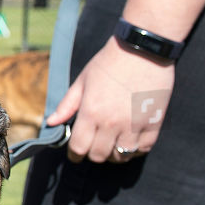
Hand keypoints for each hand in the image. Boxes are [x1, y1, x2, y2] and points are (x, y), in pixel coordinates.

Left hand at [48, 38, 174, 162]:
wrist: (142, 49)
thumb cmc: (109, 62)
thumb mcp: (83, 80)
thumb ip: (67, 105)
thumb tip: (51, 122)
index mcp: (91, 112)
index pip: (79, 147)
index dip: (75, 154)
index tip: (75, 154)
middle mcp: (111, 123)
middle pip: (99, 155)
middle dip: (93, 154)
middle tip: (94, 147)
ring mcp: (134, 124)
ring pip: (121, 156)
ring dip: (115, 155)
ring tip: (112, 146)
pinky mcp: (154, 123)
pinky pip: (144, 148)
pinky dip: (136, 150)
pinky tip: (131, 142)